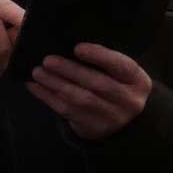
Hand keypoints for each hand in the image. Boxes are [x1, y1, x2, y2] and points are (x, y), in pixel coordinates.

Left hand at [29, 44, 152, 140]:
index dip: (100, 56)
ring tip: (37, 72)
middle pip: (99, 83)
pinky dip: (48, 97)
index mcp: (138, 81)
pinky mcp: (93, 127)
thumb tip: (69, 44)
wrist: (120, 121)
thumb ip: (102, 60)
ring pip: (81, 99)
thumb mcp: (118, 73)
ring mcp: (112, 116)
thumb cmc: (114, 86)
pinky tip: (35, 86)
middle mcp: (129, 100)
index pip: (122, 66)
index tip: (78, 47)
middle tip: (48, 60)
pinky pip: (68, 111)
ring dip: (56, 84)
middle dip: (71, 70)